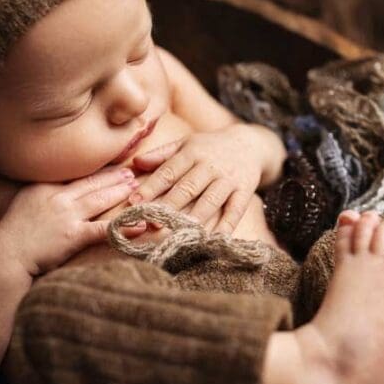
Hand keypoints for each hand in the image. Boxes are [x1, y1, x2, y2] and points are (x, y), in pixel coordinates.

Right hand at [0, 166, 138, 275]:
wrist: (5, 254)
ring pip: (101, 199)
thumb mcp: (24, 204)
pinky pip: (104, 229)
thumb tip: (57, 195)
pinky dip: (124, 226)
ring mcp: (67, 215)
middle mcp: (58, 197)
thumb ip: (42, 196)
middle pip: (92, 183)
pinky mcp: (74, 235)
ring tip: (136, 187)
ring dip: (120, 192)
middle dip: (114, 178)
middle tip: (130, 173)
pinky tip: (141, 224)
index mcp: (45, 187)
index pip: (77, 176)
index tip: (112, 167)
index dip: (97, 171)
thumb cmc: (11, 235)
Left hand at [128, 124, 275, 233]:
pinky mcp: (245, 191)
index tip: (134, 202)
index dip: (151, 187)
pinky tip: (214, 240)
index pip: (168, 172)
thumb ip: (161, 155)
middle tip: (151, 224)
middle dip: (169, 206)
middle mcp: (210, 165)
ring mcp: (229, 179)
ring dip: (195, 218)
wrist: (250, 144)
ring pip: (210, 201)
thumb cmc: (209, 147)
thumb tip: (136, 162)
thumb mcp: (186, 144)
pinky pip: (235, 211)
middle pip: (188, 188)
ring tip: (180, 234)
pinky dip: (226, 226)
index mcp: (192, 152)